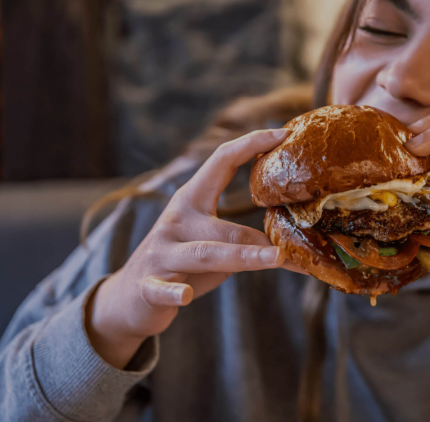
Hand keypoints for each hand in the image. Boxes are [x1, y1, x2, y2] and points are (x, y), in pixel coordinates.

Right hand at [88, 129, 300, 367]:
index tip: (284, 133)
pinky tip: (186, 296)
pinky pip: (163, 289)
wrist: (130, 296)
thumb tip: (298, 243)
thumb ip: (244, 236)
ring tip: (274, 259)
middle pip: (223, 225)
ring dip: (242, 257)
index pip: (222, 161)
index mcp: (192, 199)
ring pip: (205, 254)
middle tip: (294, 247)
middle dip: (259, 238)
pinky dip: (174, 292)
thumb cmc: (183, 261)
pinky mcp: (149, 285)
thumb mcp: (212, 241)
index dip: (251, 144)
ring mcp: (162, 253)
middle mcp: (176, 221)